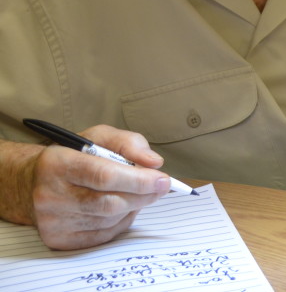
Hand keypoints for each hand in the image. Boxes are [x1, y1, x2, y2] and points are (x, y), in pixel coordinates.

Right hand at [24, 125, 171, 249]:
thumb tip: (154, 163)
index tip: (163, 180)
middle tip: (161, 187)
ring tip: (136, 193)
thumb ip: (128, 143)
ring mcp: (53, 221)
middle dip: (143, 195)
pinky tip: (122, 208)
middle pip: (110, 202)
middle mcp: (50, 195)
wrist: (31, 183)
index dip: (139, 180)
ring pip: (110, 220)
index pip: (104, 176)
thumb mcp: (97, 137)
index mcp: (57, 164)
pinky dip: (121, 221)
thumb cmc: (73, 157)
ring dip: (133, 207)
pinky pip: (103, 235)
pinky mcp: (58, 240)